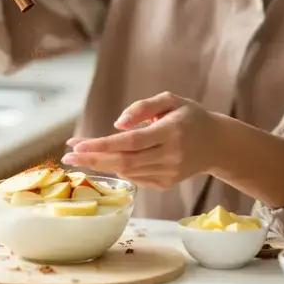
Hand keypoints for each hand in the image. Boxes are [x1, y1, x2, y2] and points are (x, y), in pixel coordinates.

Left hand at [60, 92, 224, 190]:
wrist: (217, 144)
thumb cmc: (189, 116)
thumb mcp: (170, 100)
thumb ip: (143, 107)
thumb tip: (116, 124)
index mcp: (171, 132)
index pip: (129, 142)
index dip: (101, 145)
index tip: (75, 145)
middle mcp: (170, 156)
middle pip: (123, 162)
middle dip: (92, 160)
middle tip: (67, 157)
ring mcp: (168, 173)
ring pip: (126, 172)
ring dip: (100, 166)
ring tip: (79, 158)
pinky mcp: (166, 184)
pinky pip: (135, 178)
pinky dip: (118, 170)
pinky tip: (107, 161)